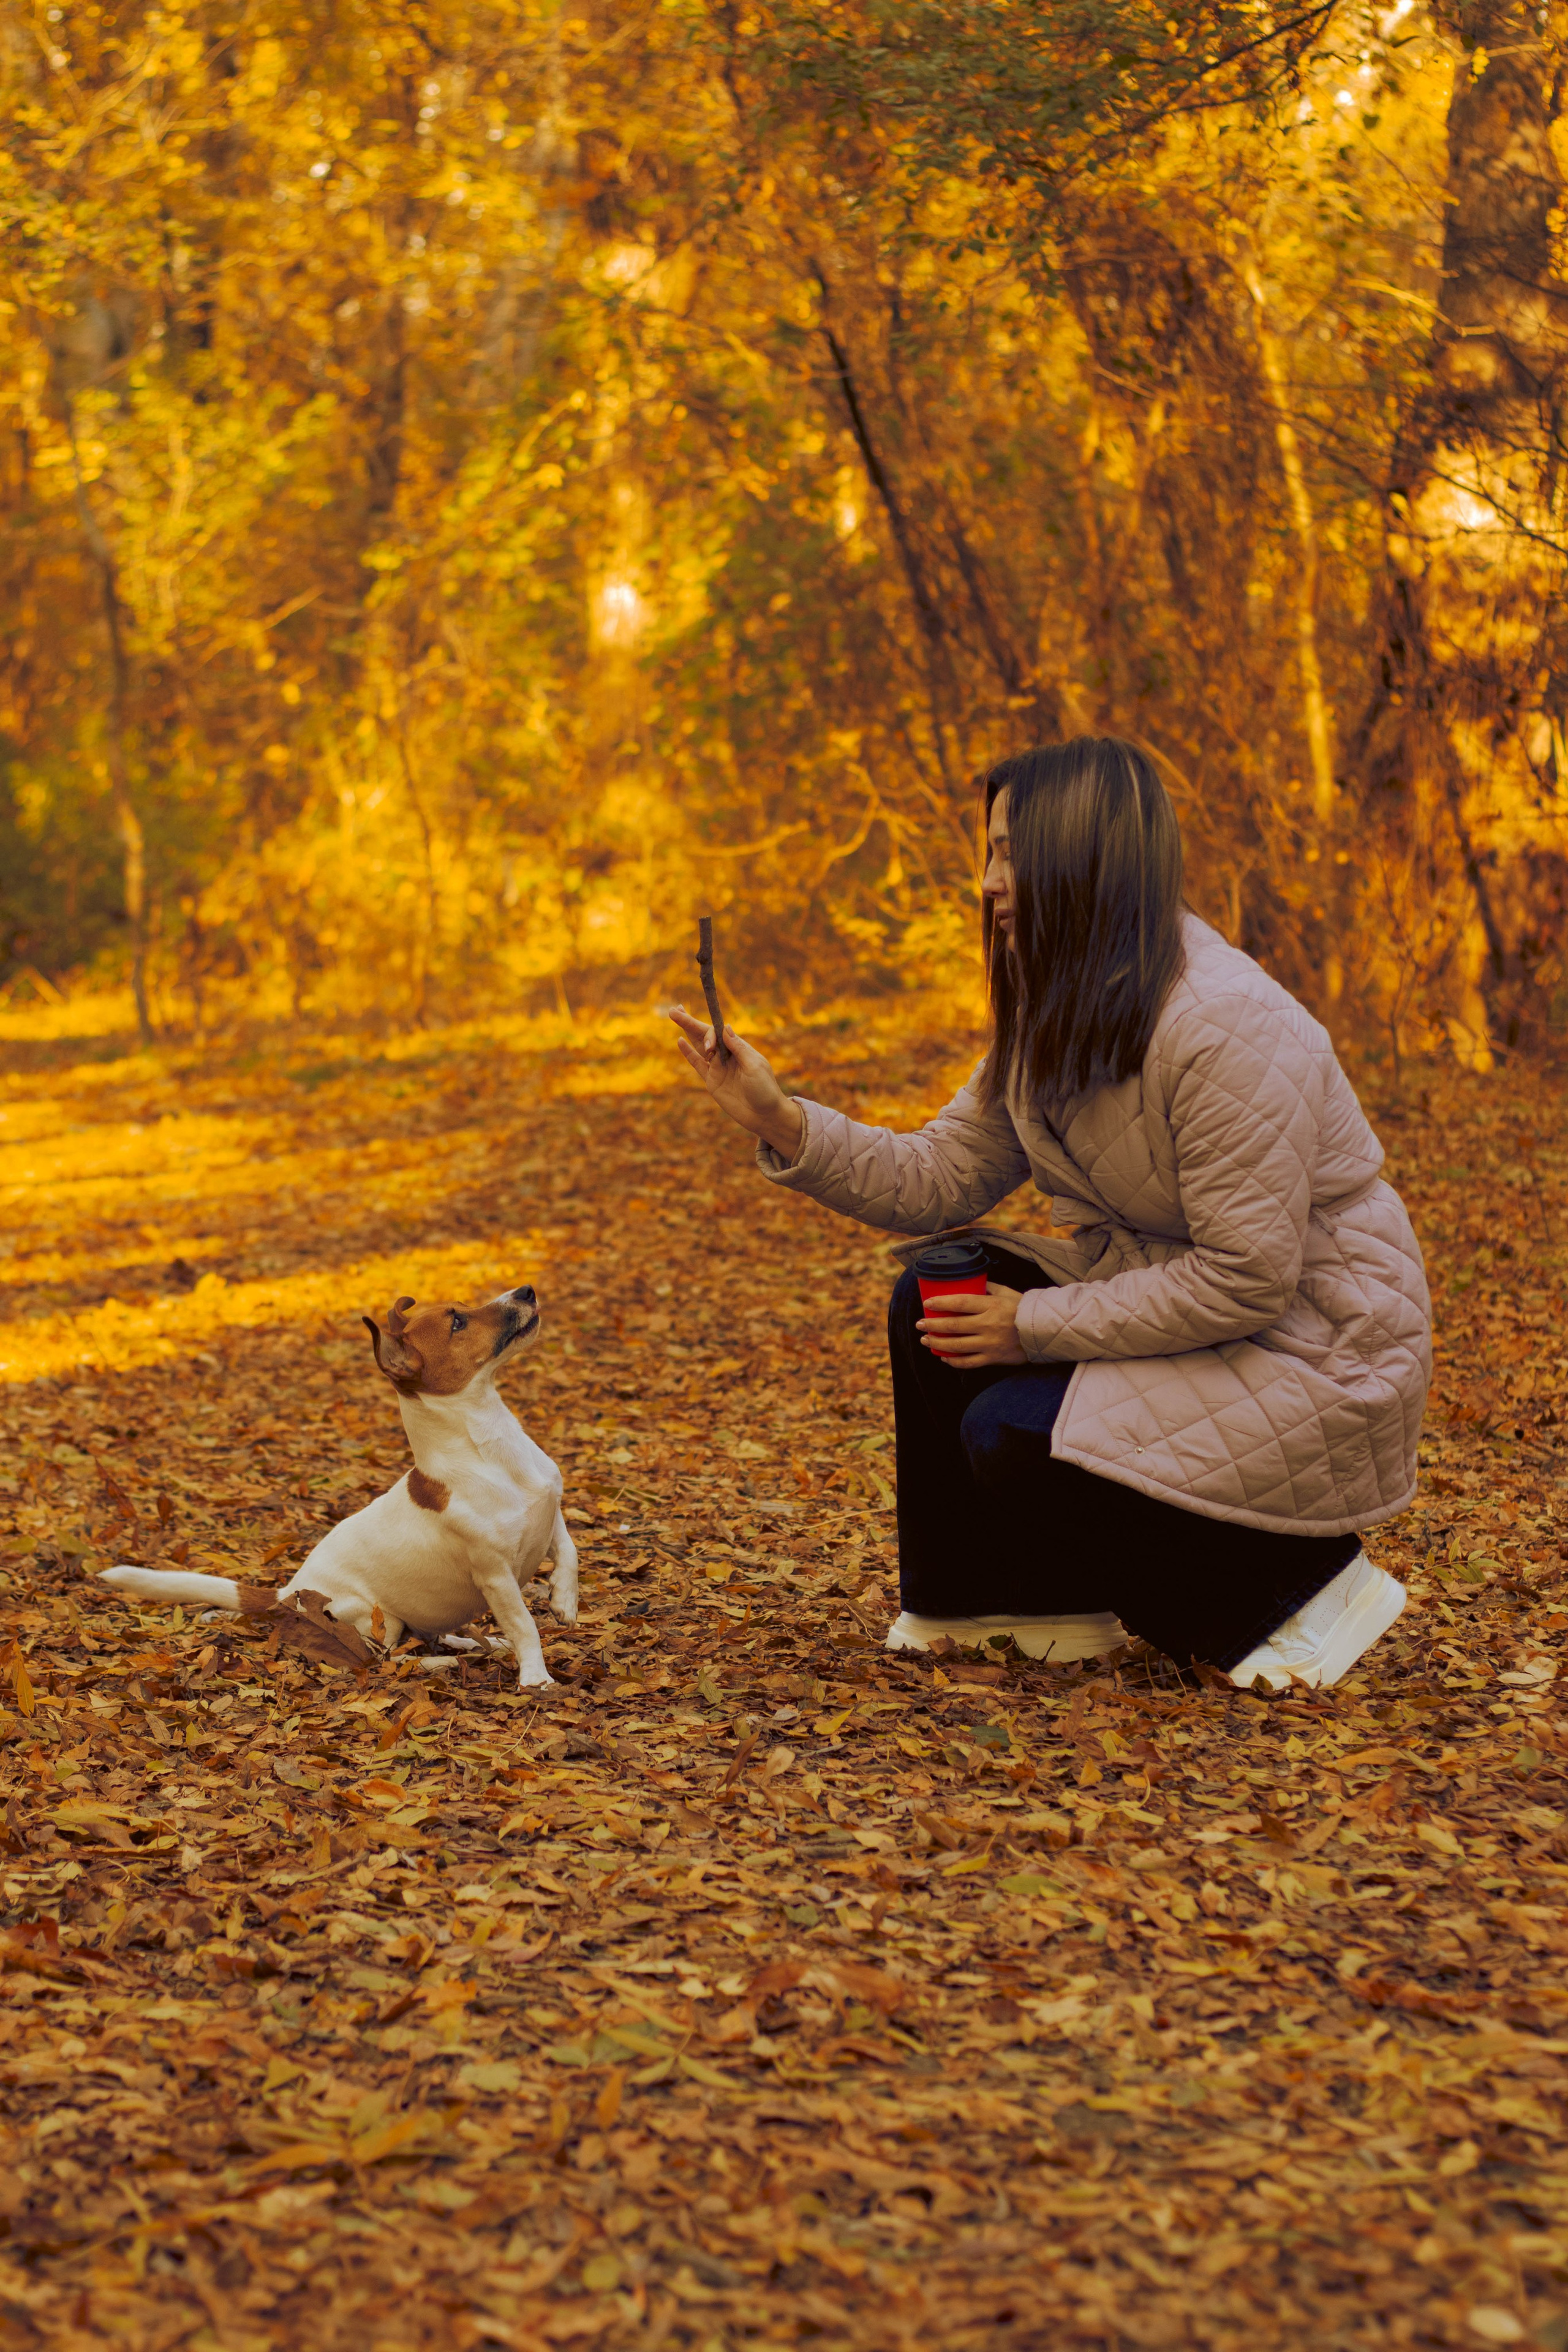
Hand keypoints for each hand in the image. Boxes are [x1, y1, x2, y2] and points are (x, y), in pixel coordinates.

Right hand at [665, 1004, 804, 1157]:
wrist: (764, 1115)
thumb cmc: (765, 1089)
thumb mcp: (754, 1066)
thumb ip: (738, 1048)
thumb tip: (725, 1027)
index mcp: (740, 1049)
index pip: (719, 1032)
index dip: (709, 1031)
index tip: (710, 1045)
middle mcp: (727, 1055)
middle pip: (705, 1034)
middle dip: (689, 1021)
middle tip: (674, 1009)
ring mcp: (718, 1068)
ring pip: (698, 1045)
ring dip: (687, 1031)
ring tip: (675, 1015)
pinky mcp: (712, 1081)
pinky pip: (697, 1064)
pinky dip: (688, 1053)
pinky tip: (680, 1040)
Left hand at [918, 1282, 1027, 1367]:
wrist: (1045, 1331)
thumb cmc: (1024, 1308)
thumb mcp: (1007, 1292)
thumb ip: (988, 1287)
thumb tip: (969, 1282)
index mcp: (991, 1306)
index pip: (960, 1303)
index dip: (941, 1303)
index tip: (927, 1303)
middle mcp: (989, 1325)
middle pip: (953, 1326)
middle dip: (932, 1325)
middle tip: (920, 1323)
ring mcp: (990, 1343)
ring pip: (957, 1346)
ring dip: (937, 1343)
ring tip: (925, 1340)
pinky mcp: (994, 1358)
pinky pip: (969, 1363)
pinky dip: (954, 1361)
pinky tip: (944, 1357)